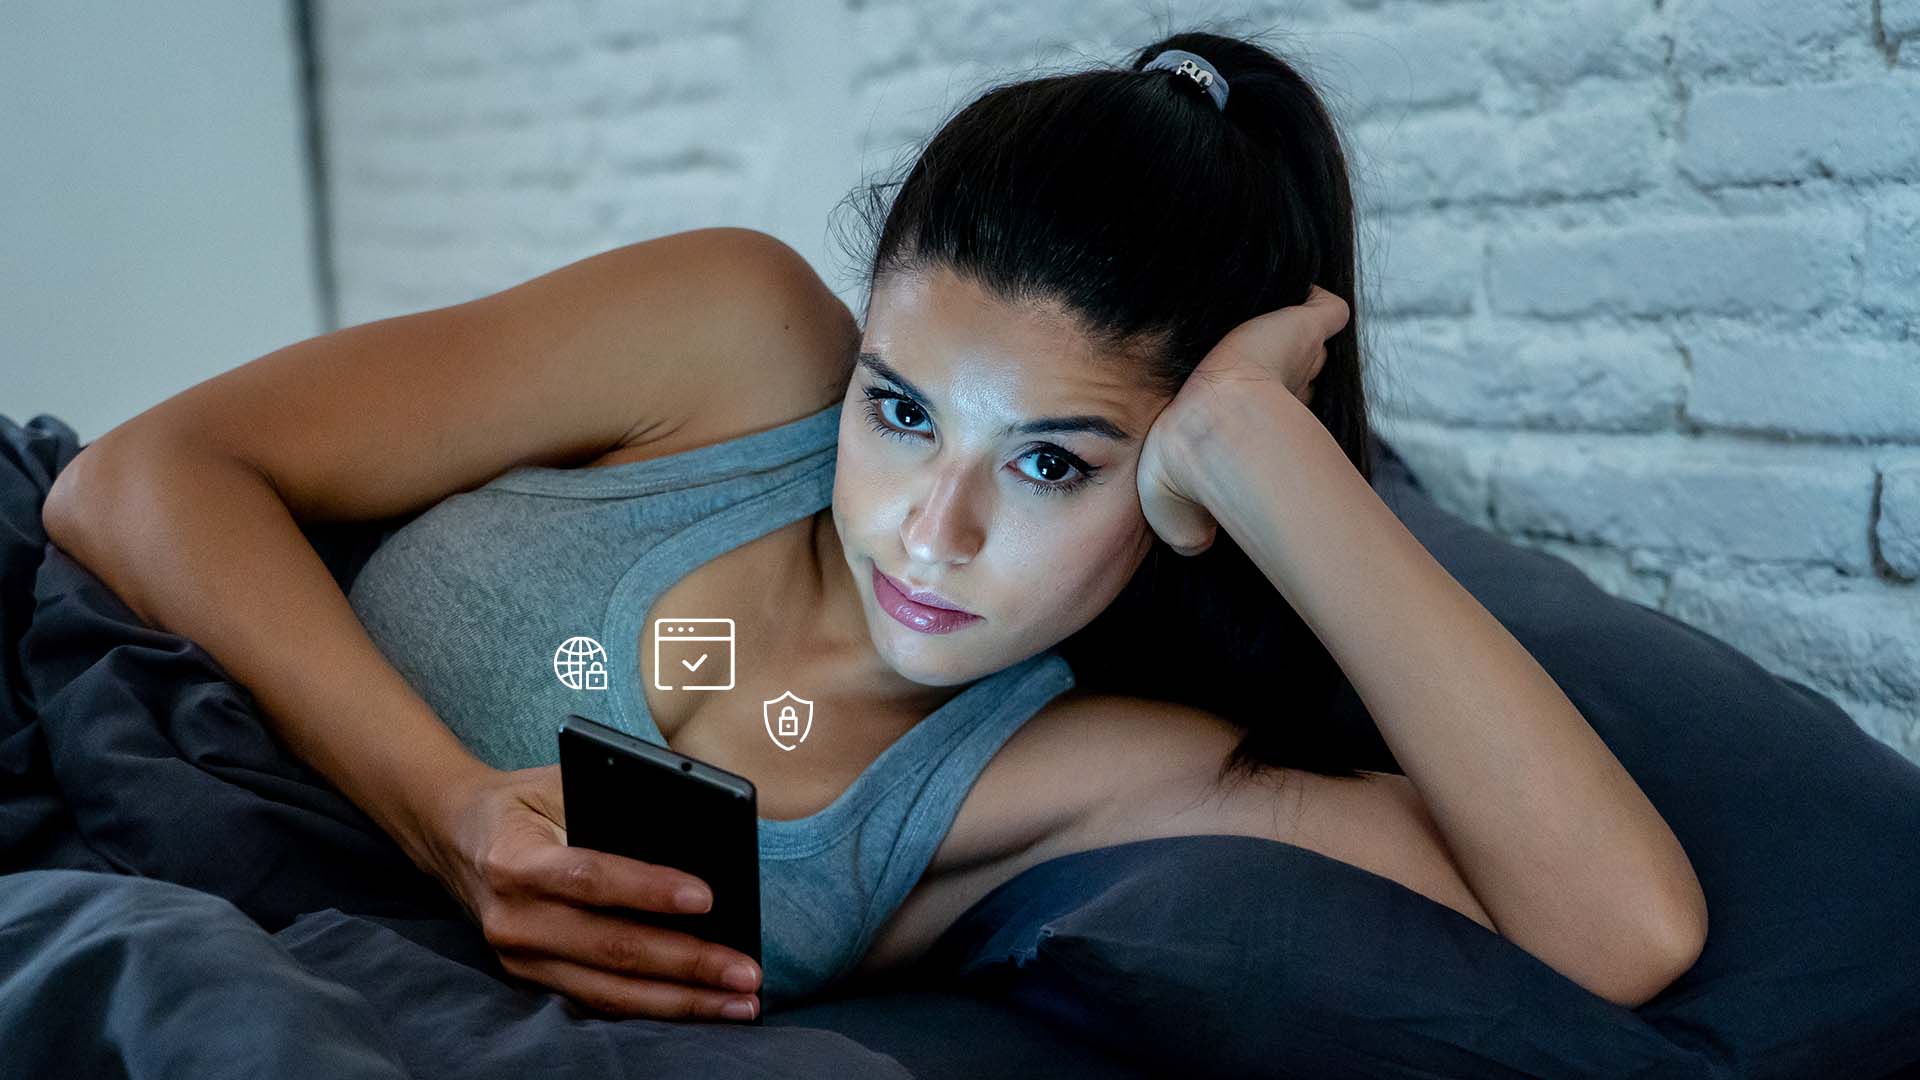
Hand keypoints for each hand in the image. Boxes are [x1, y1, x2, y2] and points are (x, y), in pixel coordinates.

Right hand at [415, 763, 764, 1021]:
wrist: (455, 836)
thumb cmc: (528, 803)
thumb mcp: (562, 783)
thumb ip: (618, 801)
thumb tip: (703, 828)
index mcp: (516, 860)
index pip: (590, 877)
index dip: (648, 889)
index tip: (707, 897)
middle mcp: (514, 918)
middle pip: (610, 949)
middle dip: (686, 964)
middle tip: (746, 971)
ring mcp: (519, 958)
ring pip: (609, 992)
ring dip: (680, 1002)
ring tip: (739, 1004)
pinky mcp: (532, 980)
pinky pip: (600, 1002)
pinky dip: (655, 1009)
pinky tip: (702, 1009)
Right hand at [1135, 285, 1350, 556]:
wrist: (1211, 434)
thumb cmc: (1186, 467)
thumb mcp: (1167, 513)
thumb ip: (1186, 531)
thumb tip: (1199, 544)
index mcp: (1223, 407)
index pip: (1249, 399)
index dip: (1259, 407)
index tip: (1266, 417)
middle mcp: (1254, 376)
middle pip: (1281, 370)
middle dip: (1288, 373)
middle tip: (1289, 383)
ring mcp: (1280, 348)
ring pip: (1306, 346)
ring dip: (1309, 350)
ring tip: (1310, 350)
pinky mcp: (1301, 328)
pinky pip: (1326, 311)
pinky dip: (1328, 313)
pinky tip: (1328, 315)